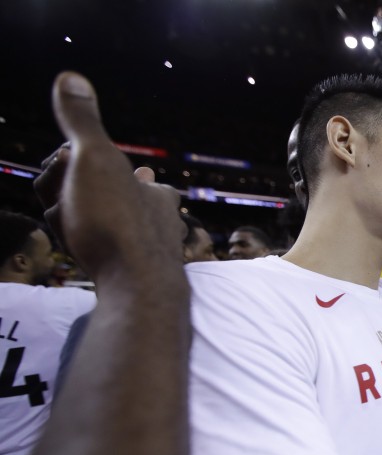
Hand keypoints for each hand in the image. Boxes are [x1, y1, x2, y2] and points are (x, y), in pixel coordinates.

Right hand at [33, 72, 184, 283]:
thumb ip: (81, 121)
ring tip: (78, 234)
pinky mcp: (126, 277)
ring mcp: (141, 251)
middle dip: (65, 197)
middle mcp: (155, 221)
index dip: (73, 166)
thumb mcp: (94, 158)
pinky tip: (83, 256)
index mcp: (154, 192)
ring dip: (67, 224)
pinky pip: (87, 255)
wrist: (135, 290)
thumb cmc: (117, 221)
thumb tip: (70, 77)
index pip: (104, 168)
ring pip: (84, 226)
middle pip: (89, 197)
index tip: (75, 171)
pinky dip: (76, 249)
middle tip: (74, 207)